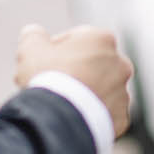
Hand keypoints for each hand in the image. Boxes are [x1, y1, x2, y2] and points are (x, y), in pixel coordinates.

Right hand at [16, 24, 133, 135]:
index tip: (42, 62)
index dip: (56, 50)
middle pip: (92, 65)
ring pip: (101, 91)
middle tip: (51, 85)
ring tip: (62, 106)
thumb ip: (33, 36)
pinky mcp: (120, 118)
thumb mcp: (31, 49)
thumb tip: (33, 32)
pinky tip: (74, 120)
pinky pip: (105, 115)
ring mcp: (123, 93)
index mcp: (102, 40)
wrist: (59, 120)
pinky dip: (92, 118)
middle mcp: (120, 64)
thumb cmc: (46, 78)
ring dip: (86, 95)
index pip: (77, 39)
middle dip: (74, 72)